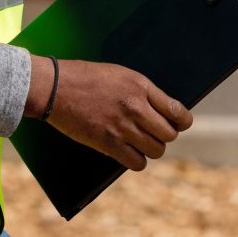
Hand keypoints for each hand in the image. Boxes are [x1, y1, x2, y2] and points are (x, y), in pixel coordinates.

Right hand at [25, 56, 192, 170]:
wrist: (54, 87)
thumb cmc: (85, 77)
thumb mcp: (119, 74)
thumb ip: (140, 90)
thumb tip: (160, 108)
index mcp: (140, 86)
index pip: (177, 111)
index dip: (182, 122)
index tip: (179, 125)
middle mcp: (135, 107)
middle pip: (169, 134)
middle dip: (164, 136)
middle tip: (154, 134)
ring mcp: (122, 126)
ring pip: (156, 150)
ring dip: (151, 149)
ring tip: (140, 143)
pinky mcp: (107, 143)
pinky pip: (136, 162)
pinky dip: (136, 161)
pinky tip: (129, 153)